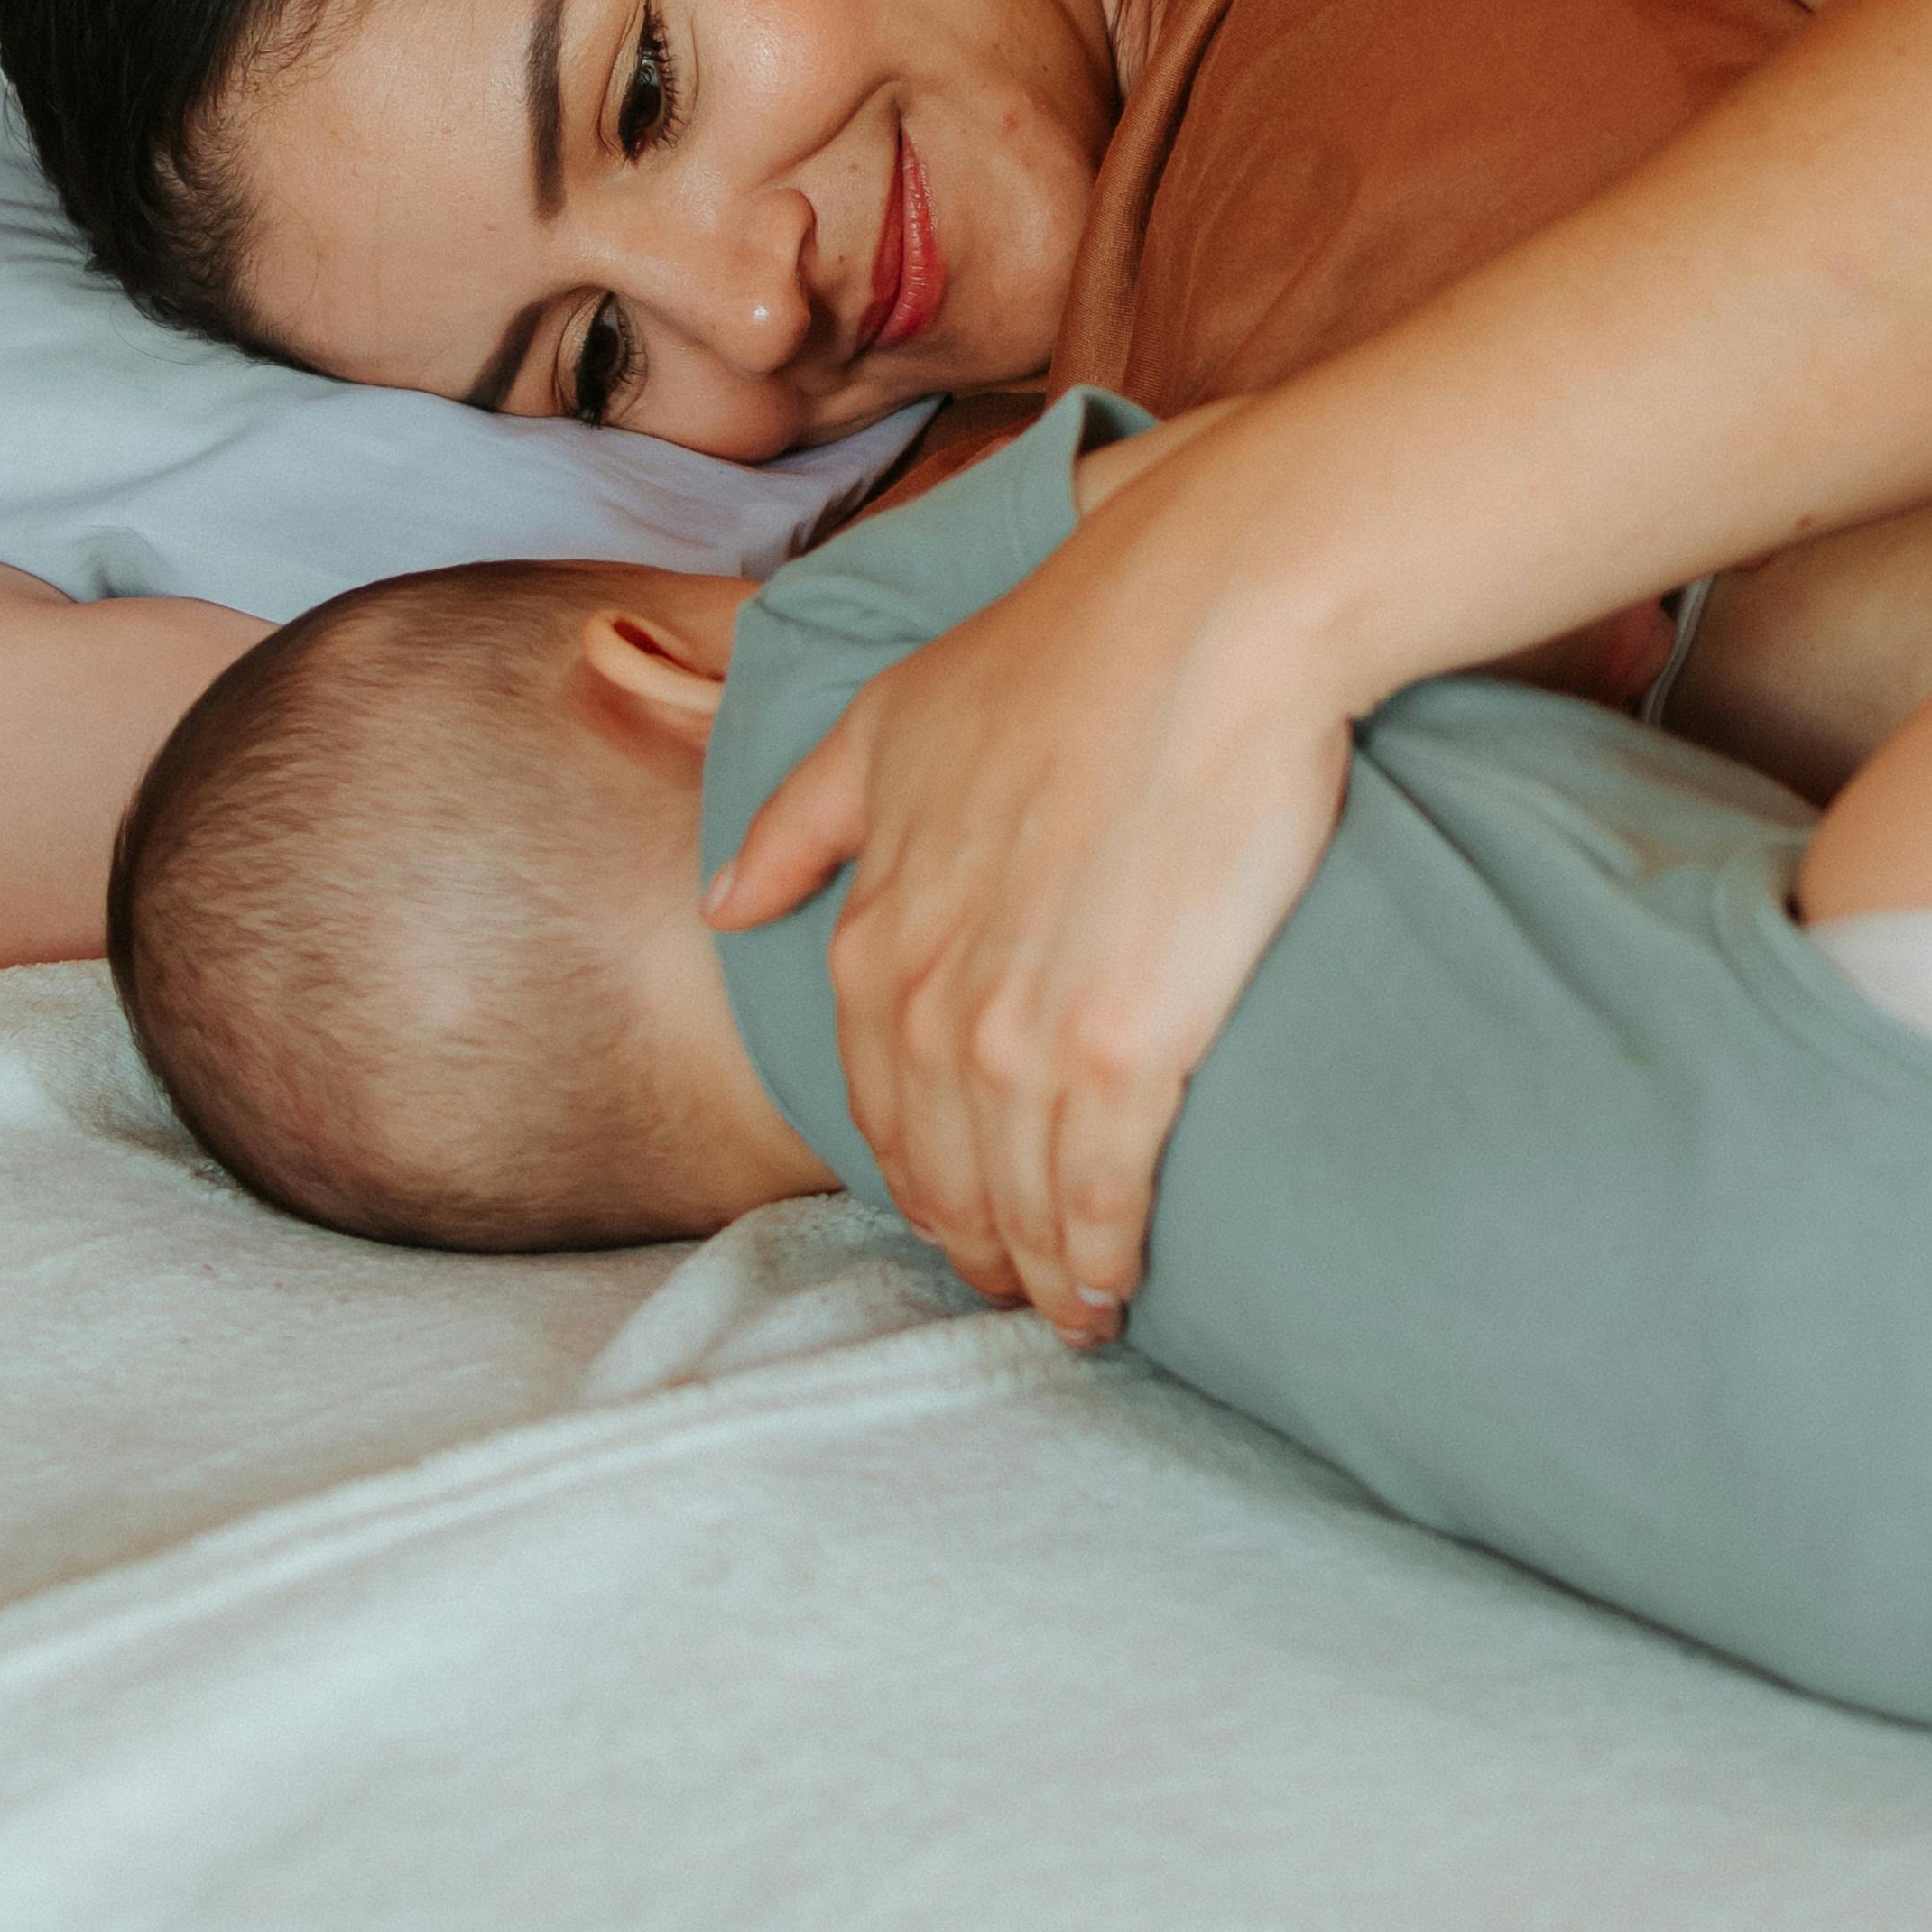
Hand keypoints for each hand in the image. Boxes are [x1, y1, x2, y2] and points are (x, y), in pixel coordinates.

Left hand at [703, 449, 1360, 1345]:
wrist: (1205, 619)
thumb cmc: (1066, 649)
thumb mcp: (892, 720)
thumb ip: (804, 819)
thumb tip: (725, 899)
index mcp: (878, 927)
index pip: (875, 1094)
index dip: (909, 1166)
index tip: (947, 1205)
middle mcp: (933, 998)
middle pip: (939, 1164)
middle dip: (971, 1237)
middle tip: (1009, 1285)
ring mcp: (1024, 1033)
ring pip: (1015, 1196)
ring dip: (1037, 1270)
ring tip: (1071, 1311)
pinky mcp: (1125, 1050)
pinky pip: (1097, 1190)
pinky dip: (1099, 1253)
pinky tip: (1113, 1285)